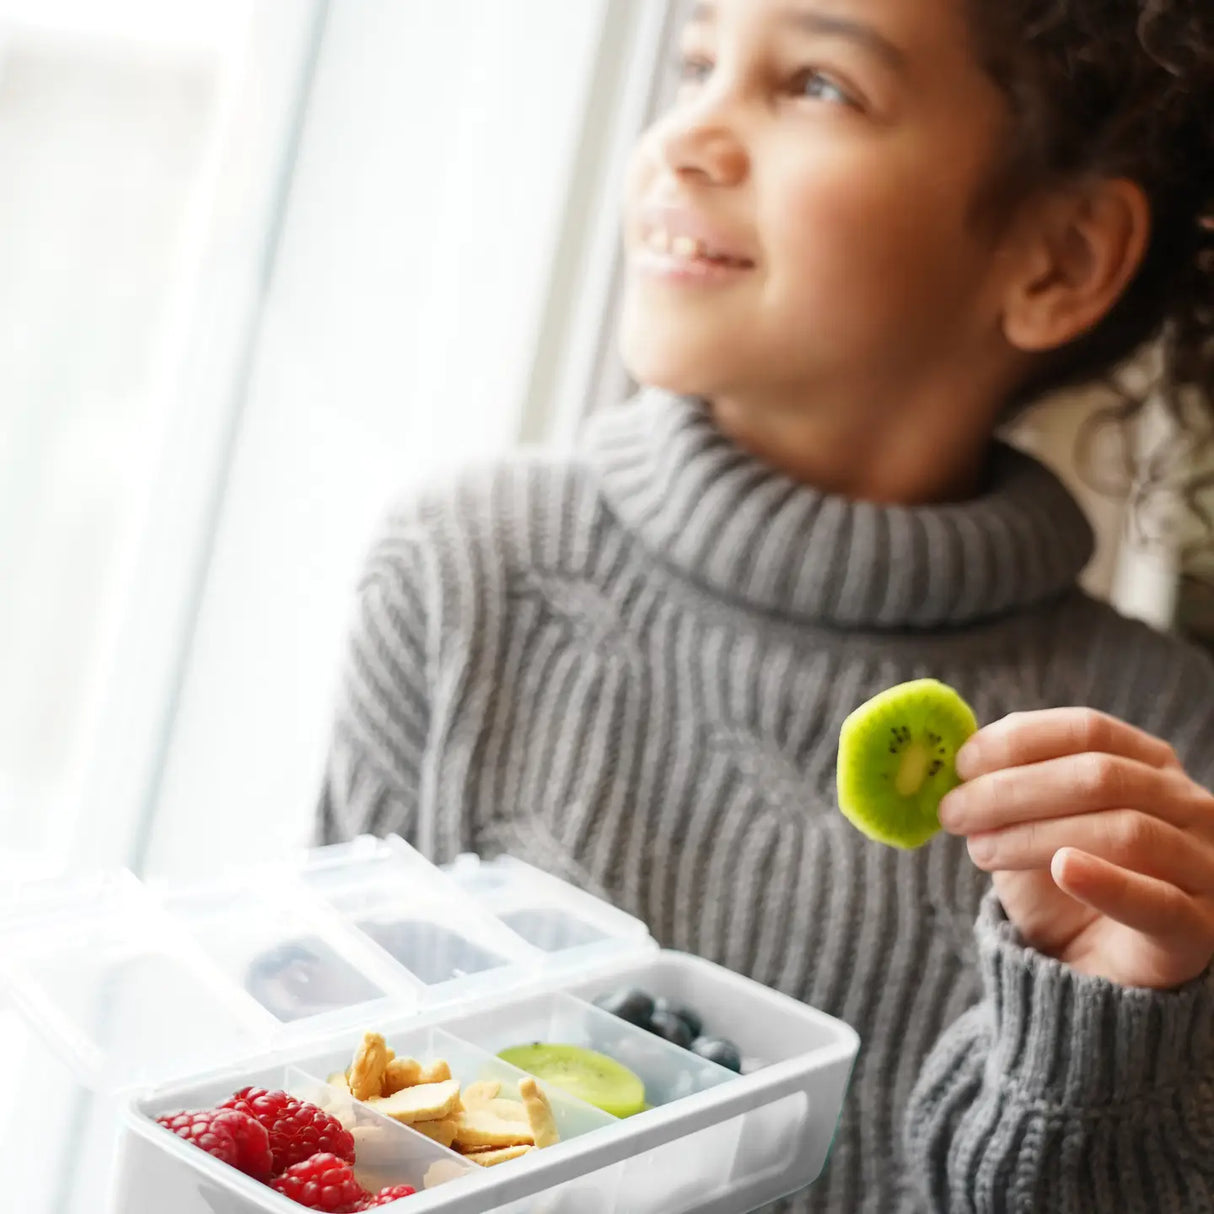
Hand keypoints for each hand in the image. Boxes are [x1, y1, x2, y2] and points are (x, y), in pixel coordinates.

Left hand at [938, 708, 1213, 989]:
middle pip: (1100, 776)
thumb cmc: (1059, 883)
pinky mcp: (1198, 928)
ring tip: (981, 851)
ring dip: (1037, 835)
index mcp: (1148, 764)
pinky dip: (1108, 881)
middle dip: (1013, 790)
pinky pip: (1159, 901)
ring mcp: (1202, 864)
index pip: (1087, 730)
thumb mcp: (1028, 824)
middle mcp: (1187, 804)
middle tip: (954, 812)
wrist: (1094, 969)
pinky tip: (1063, 869)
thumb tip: (958, 761)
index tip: (961, 764)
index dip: (1019, 741)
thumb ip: (1005, 786)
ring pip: (1125, 830)